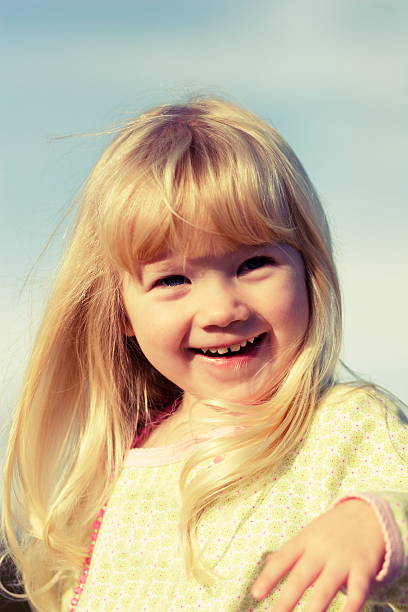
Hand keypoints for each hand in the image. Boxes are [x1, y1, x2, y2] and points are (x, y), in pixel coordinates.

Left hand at [251, 499, 384, 610]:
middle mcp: (322, 549)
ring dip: (315, 608)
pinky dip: (352, 606)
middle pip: (302, 576)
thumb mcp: (310, 534)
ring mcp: (342, 559)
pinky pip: (358, 590)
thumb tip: (267, 568)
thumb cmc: (333, 529)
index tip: (256, 594)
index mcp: (305, 540)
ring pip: (326, 587)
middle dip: (287, 599)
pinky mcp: (363, 568)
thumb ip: (291, 552)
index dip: (269, 576)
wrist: (370, 513)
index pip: (283, 559)